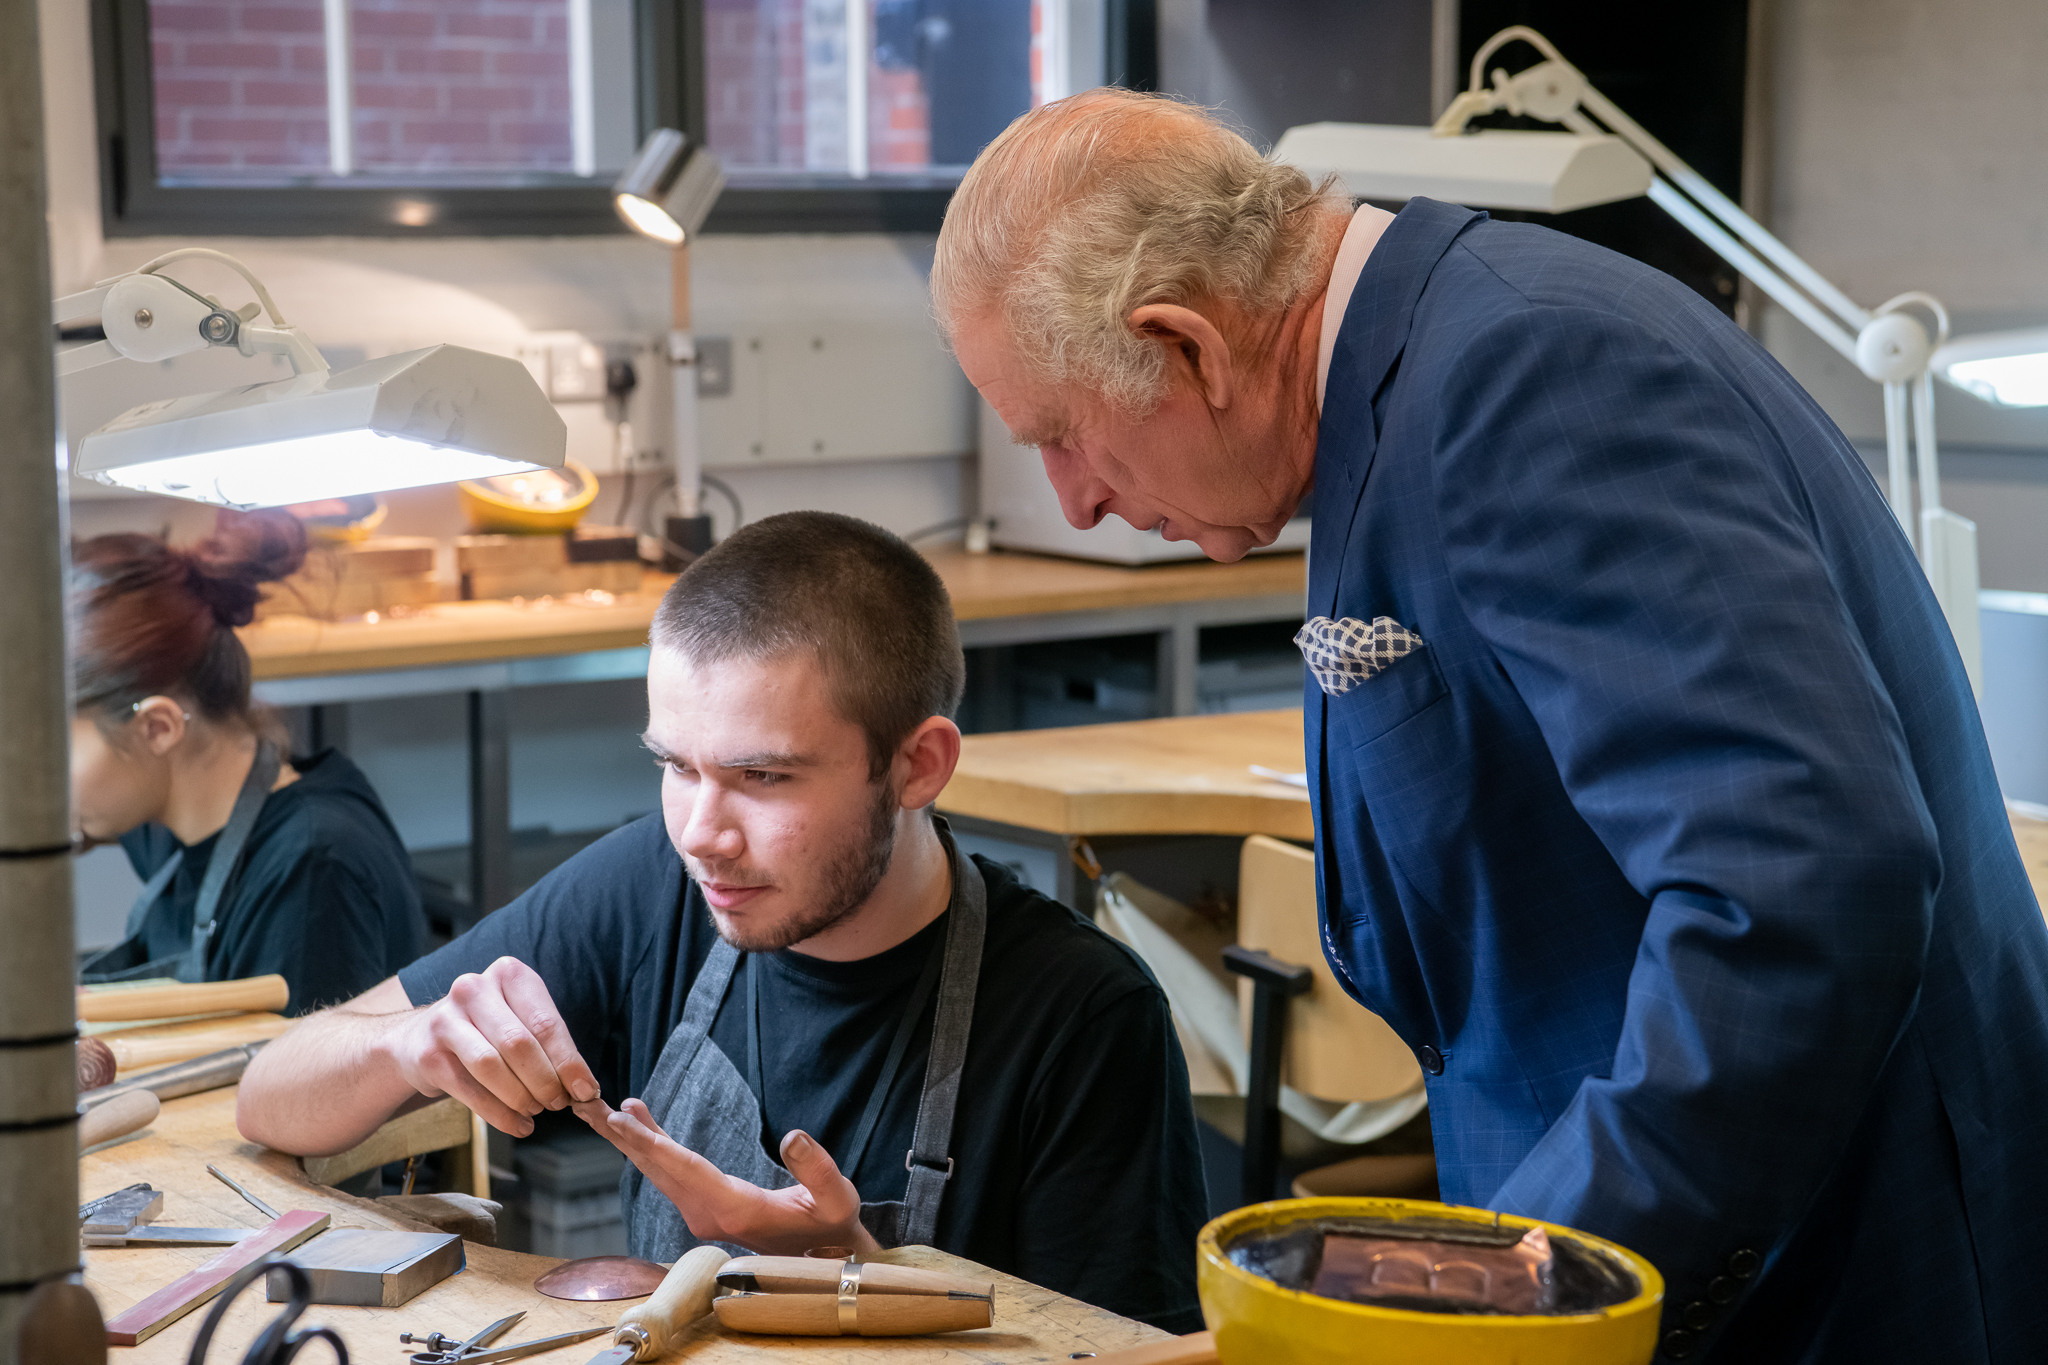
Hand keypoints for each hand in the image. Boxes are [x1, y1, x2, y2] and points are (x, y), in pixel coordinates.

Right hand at [383, 956, 598, 1136]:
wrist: (421, 1039)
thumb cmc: (487, 1030)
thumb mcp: (520, 1020)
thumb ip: (549, 1046)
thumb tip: (583, 1087)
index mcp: (508, 974)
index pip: (546, 1023)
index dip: (569, 1062)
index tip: (586, 1090)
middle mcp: (474, 989)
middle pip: (519, 1044)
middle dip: (545, 1081)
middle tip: (558, 1103)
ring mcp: (445, 1020)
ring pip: (492, 1066)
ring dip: (521, 1097)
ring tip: (536, 1112)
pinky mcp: (428, 1054)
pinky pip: (469, 1090)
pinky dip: (499, 1114)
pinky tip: (517, 1124)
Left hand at [575, 1096, 880, 1255]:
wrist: (824, 1257)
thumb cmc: (831, 1227)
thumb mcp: (838, 1199)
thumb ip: (817, 1169)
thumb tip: (794, 1136)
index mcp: (735, 1208)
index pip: (684, 1169)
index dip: (651, 1142)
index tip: (620, 1120)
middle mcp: (709, 1212)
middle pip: (658, 1169)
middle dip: (622, 1136)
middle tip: (587, 1106)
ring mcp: (703, 1212)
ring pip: (659, 1172)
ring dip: (630, 1140)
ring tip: (602, 1108)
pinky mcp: (705, 1206)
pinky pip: (670, 1173)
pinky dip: (651, 1147)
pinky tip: (639, 1124)